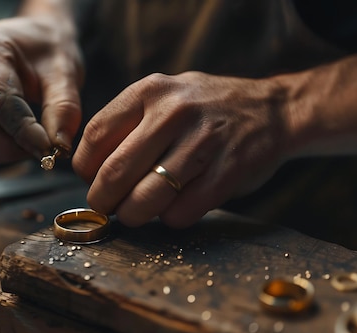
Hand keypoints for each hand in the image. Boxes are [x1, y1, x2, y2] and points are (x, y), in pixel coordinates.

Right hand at [0, 15, 82, 162]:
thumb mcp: (67, 72)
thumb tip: (58, 147)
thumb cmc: (53, 50)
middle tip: (42, 148)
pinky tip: (21, 141)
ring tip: (34, 142)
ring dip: (2, 152)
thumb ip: (64, 108)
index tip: (49, 149)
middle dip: (6, 146)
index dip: (22, 132)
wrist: (41, 40)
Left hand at [73, 72, 291, 227]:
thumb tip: (88, 170)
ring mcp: (203, 142)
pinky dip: (170, 218)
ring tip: (135, 212)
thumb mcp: (164, 96)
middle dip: (103, 201)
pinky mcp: (227, 171)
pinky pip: (181, 212)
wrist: (271, 110)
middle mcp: (174, 112)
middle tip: (107, 208)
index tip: (91, 181)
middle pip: (115, 173)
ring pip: (146, 199)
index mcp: (149, 91)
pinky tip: (174, 207)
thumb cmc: (204, 110)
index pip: (95, 137)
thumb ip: (127, 123)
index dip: (85, 170)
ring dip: (133, 215)